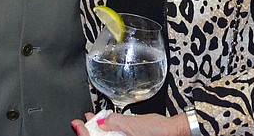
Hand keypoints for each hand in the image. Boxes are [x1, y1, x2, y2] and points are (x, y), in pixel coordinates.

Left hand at [72, 111, 187, 135]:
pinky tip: (107, 126)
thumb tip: (101, 121)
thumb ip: (114, 121)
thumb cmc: (159, 132)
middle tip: (81, 123)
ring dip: (98, 132)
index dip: (83, 133)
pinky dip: (110, 133)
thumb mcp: (133, 124)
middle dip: (89, 132)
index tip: (77, 124)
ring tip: (92, 122)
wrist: (175, 132)